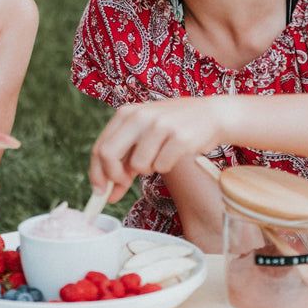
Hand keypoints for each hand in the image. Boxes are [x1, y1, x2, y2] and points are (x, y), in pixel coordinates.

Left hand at [89, 96, 225, 201]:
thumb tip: (107, 194)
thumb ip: (124, 160)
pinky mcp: (179, 137)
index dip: (97, 173)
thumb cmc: (173, 128)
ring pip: (138, 165)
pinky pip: (161, 166)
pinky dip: (166, 166)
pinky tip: (175, 153)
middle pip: (109, 154)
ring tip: (160, 156)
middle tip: (124, 184)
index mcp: (126, 113)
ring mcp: (160, 125)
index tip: (100, 192)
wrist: (211, 114)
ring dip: (148, 169)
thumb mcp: (143, 136)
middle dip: (114, 176)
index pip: (100, 147)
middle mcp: (140, 116)